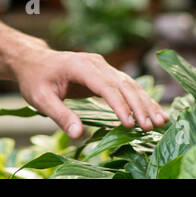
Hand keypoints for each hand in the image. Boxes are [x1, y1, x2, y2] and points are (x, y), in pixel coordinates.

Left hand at [12, 48, 168, 138]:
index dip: (119, 105)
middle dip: (138, 106)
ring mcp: (103, 66)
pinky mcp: (106, 73)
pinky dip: (141, 99)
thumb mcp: (41, 99)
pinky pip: (126, 86)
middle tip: (151, 126)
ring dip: (145, 102)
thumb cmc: (35, 79)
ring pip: (129, 84)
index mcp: (80, 66)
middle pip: (123, 84)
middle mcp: (96, 63)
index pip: (105, 86)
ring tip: (161, 121)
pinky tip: (154, 112)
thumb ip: (60, 115)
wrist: (34, 61)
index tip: (129, 124)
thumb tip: (79, 135)